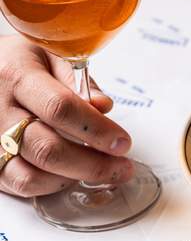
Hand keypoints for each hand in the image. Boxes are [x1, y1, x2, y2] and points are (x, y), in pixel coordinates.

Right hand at [0, 35, 133, 197]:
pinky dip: (53, 185)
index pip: (60, 108)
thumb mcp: (52, 54)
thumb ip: (79, 81)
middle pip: (48, 149)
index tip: (123, 142)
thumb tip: (103, 107)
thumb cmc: (23, 61)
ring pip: (33, 174)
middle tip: (123, 166)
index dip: (97, 129)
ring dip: (76, 178)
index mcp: (17, 75)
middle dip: (94, 164)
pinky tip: (74, 174)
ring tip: (103, 171)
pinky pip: (21, 184)